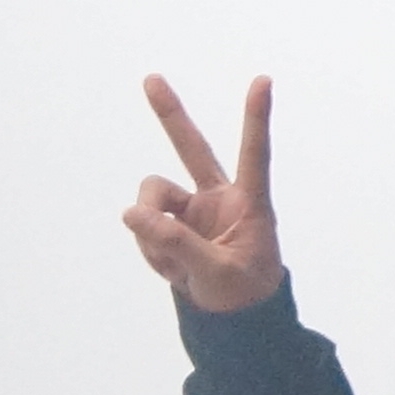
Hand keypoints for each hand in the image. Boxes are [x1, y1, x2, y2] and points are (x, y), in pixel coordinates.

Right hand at [123, 75, 282, 314]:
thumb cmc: (242, 292)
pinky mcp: (169, 223)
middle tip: (151, 78)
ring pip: (150, 201)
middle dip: (169, 115)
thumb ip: (176, 243)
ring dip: (151, 231)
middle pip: (191, 149)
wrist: (230, 316)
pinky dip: (149, 249)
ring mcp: (191, 209)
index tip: (263, 81)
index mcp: (250, 203)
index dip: (256, 119)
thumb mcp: (216, 273)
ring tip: (176, 263)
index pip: (254, 155)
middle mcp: (219, 198)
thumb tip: (131, 212)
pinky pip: (142, 226)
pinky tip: (172, 267)